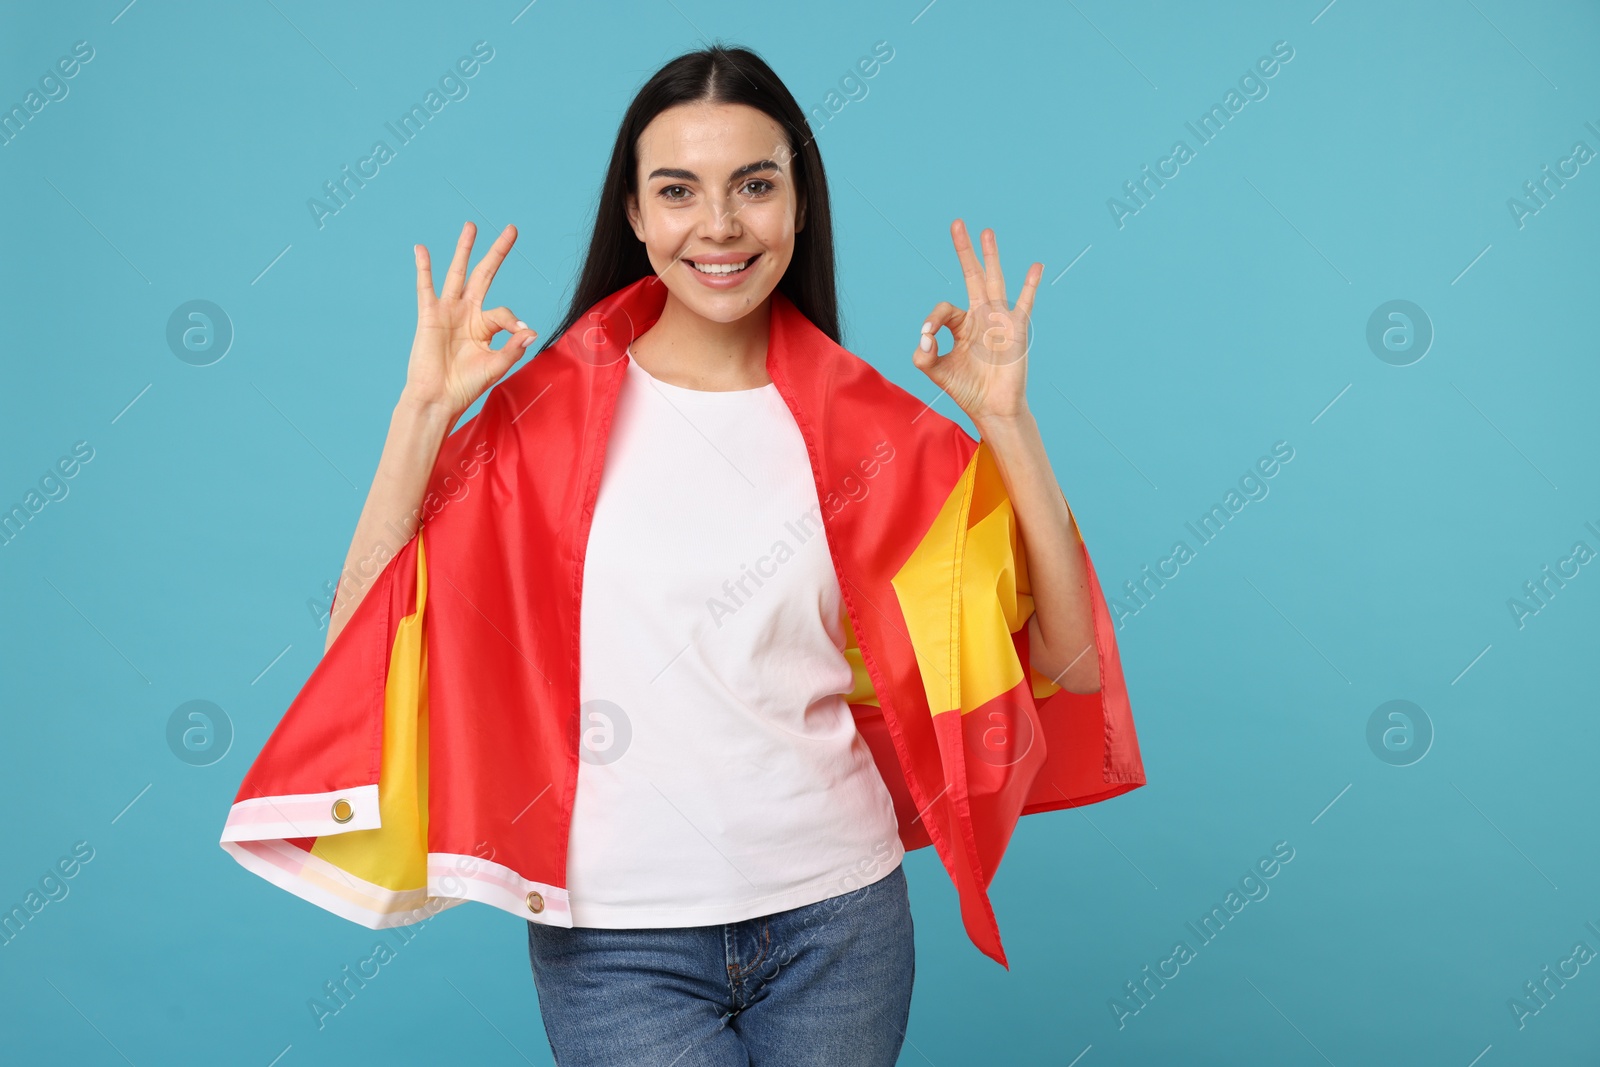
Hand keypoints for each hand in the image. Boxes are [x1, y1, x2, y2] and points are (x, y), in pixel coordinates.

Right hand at [403, 221, 537, 419]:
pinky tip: (421, 249)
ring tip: (471, 226)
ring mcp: (448, 311)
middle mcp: (467, 313)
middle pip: (484, 275)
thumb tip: (531, 330)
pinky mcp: (429, 315)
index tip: (520, 331)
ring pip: (458, 273)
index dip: (513, 319)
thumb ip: (513, 347)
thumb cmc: (466, 386)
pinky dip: (424, 268)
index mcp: (485, 326)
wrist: (438, 398)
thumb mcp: (496, 366)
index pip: (503, 311)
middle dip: (497, 252)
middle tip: (511, 229)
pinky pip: (426, 287)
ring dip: (464, 249)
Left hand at [911, 219, 1041, 426]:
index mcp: (961, 325)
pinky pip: (1024, 302)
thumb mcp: (936, 372)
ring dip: (991, 256)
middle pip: (972, 276)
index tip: (927, 337)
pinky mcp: (1016, 328)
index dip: (932, 320)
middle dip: (964, 251)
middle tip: (957, 223)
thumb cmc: (967, 390)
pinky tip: (1035, 266)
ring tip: (986, 232)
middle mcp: (980, 316)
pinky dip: (1029, 284)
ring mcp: (999, 320)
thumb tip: (924, 335)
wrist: (993, 408)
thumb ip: (923, 354)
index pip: (944, 309)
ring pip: (994, 280)